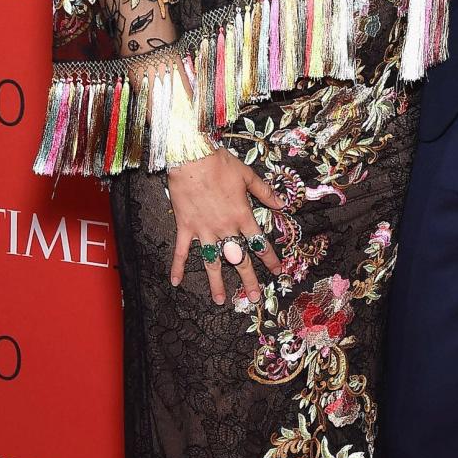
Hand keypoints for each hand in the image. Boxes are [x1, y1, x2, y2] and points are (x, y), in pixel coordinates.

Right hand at [165, 147, 283, 306]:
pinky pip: (181, 251)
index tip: (277, 271)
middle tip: (254, 297)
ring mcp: (204, 230)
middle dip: (248, 280)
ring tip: (220, 300)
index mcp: (242, 216)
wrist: (192, 157)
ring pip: (212, 262)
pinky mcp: (185, 227)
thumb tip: (282, 204)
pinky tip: (175, 282)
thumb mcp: (248, 175)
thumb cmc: (220, 164)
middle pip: (239, 259)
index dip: (270, 258)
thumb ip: (265, 192)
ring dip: (216, 282)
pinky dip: (177, 267)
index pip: (259, 242)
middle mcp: (225, 228)